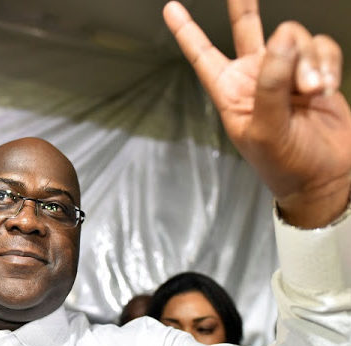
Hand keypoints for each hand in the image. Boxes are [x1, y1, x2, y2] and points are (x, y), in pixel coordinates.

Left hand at [163, 0, 350, 227]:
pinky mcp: (315, 72)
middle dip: (243, 5)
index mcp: (231, 94)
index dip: (187, 32)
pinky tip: (326, 88)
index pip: (204, 58)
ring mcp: (285, 74)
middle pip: (246, 28)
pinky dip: (327, 63)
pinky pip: (321, 47)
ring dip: (307, 62)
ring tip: (311, 92)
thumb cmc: (286, 165)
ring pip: (294, 38)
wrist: (324, 176)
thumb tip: (283, 39)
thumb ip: (270, 86)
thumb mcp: (266, 131)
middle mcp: (255, 79)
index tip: (171, 9)